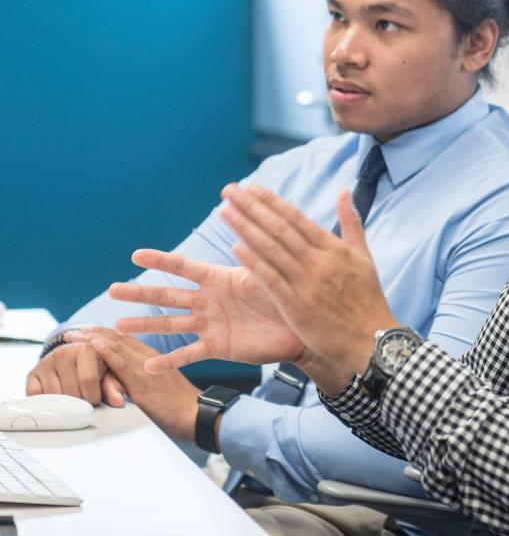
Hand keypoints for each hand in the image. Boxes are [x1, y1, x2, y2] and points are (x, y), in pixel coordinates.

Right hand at [26, 341, 124, 407]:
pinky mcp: (32, 374)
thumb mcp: (107, 373)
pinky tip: (57, 396)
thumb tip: (118, 402)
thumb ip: (114, 386)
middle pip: (71, 391)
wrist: (71, 358)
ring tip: (73, 396)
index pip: (88, 380)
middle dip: (80, 402)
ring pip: (55, 396)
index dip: (93, 396)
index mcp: (85, 348)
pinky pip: (37, 396)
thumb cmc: (93, 366)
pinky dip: (47, 402)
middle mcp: (63, 352)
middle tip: (84, 399)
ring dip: (65, 404)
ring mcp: (45, 362)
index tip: (95, 399)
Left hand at [65, 328, 200, 440]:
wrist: (196, 414)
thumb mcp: (158, 386)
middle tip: (72, 332)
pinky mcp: (144, 383)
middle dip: (93, 334)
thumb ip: (140, 379)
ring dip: (93, 340)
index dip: (103, 334)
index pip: (124, 340)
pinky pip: (123, 364)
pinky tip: (94, 345)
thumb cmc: (179, 405)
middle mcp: (150, 357)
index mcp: (154, 357)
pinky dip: (108, 352)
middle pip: (118, 339)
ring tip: (74, 337)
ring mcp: (147, 368)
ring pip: (117, 347)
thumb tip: (121, 385)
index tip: (86, 331)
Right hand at [110, 249, 304, 372]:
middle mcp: (209, 300)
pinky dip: (169, 360)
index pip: (184, 266)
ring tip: (117, 327)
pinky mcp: (217, 346)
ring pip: (171, 323)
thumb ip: (252, 259)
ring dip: (145, 325)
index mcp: (219, 278)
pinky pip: (189, 354)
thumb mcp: (267, 274)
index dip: (161, 260)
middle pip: (168, 295)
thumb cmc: (287, 295)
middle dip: (140, 292)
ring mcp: (210, 324)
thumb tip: (243, 235)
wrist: (302, 328)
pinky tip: (147, 367)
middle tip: (112, 289)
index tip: (136, 254)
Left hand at [217, 183, 399, 393]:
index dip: (272, 202)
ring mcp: (307, 283)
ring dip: (245, 229)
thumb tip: (343, 191)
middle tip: (229, 191)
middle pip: (279, 229)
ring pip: (271, 250)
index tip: (252, 188)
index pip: (297, 218)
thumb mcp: (364, 256)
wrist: (370, 338)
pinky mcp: (297, 306)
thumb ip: (351, 222)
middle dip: (251, 208)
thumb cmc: (367, 298)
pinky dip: (253, 263)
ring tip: (225, 212)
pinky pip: (271, 280)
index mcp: (334, 248)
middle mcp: (319, 261)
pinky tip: (235, 247)